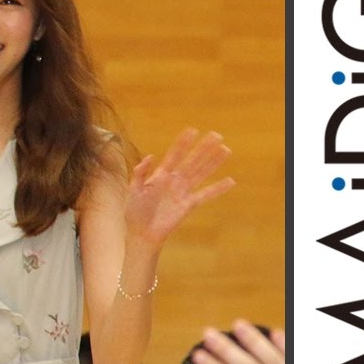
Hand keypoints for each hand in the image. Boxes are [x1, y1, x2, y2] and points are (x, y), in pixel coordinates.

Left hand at [124, 128, 234, 247]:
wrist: (142, 233)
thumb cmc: (135, 212)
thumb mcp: (133, 190)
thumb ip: (140, 174)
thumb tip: (150, 157)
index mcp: (160, 175)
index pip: (174, 155)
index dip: (183, 143)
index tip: (193, 130)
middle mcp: (174, 181)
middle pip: (192, 161)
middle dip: (204, 148)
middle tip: (217, 135)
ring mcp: (183, 192)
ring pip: (201, 173)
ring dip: (213, 162)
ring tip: (226, 150)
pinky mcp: (189, 204)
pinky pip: (206, 195)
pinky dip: (218, 189)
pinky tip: (230, 181)